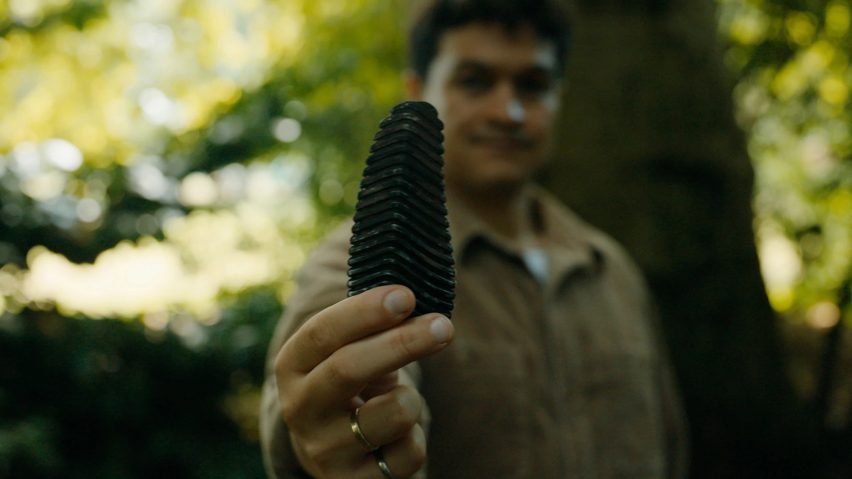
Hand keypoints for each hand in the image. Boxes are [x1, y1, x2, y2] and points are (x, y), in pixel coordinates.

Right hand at [274, 285, 453, 478]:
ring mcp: (324, 450)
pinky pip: (407, 453)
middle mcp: (300, 409)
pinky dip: (413, 439)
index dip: (365, 312)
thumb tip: (411, 296)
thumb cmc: (354, 387)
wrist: (339, 455)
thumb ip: (370, 327)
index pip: (321, 333)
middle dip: (402, 342)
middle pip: (348, 368)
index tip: (406, 295)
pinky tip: (396, 439)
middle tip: (443, 325)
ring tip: (400, 403)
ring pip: (392, 413)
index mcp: (292, 367)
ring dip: (412, 399)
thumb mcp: (350, 353)